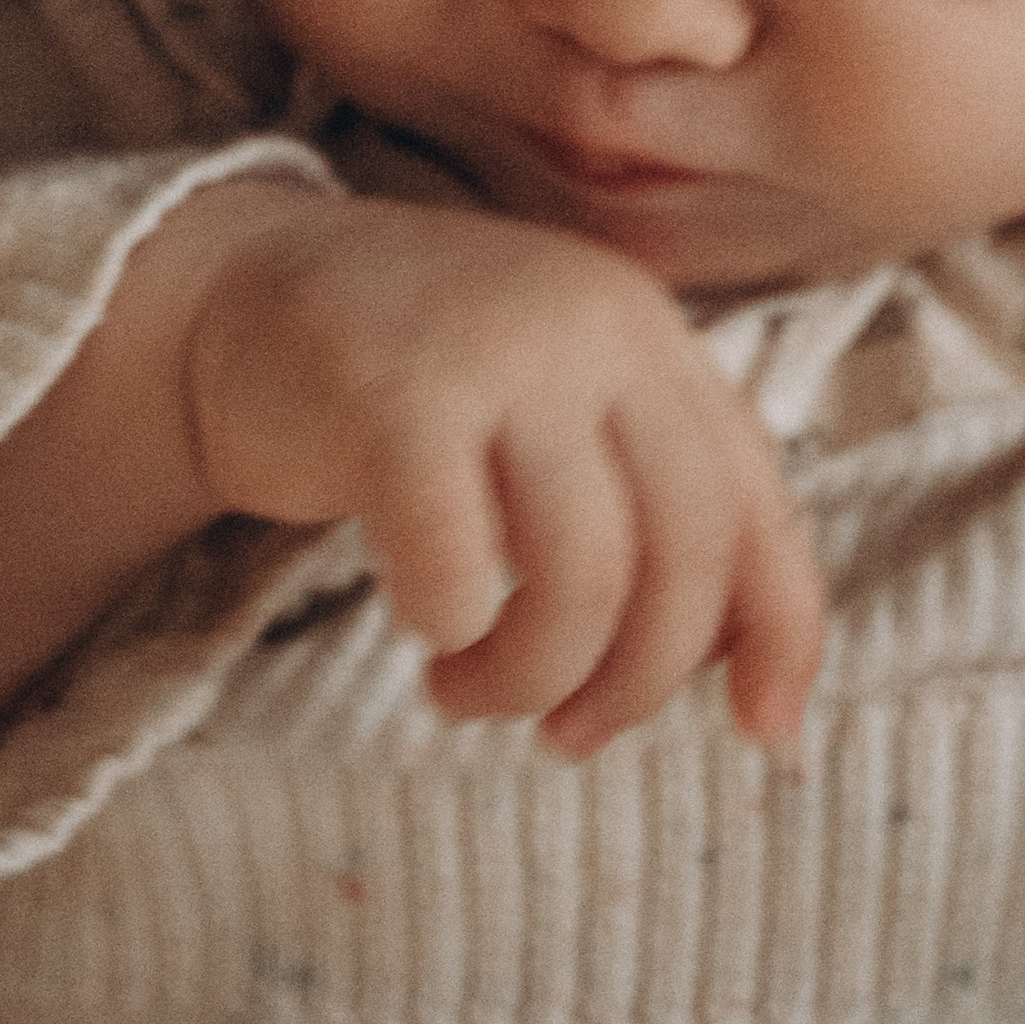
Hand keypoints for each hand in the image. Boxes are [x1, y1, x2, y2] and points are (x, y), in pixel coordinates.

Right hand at [184, 189, 825, 758]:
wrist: (241, 289)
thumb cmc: (418, 389)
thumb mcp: (558, 415)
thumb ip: (649, 505)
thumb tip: (761, 696)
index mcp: (650, 335)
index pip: (756, 503)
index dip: (783, 632)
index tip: (764, 733)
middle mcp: (595, 327)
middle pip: (685, 555)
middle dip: (638, 682)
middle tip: (567, 733)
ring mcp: (500, 353)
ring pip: (585, 580)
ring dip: (532, 680)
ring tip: (466, 687)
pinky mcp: (395, 398)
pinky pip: (457, 573)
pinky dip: (446, 628)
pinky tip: (419, 619)